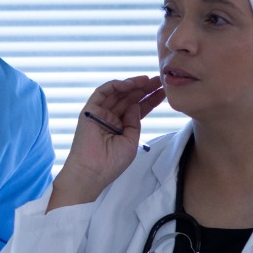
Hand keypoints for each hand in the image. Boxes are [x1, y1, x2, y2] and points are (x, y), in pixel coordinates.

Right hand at [47, 75, 165, 209]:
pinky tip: (130, 84)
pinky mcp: (89, 110)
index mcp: (121, 127)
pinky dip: (115, 86)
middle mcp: (110, 118)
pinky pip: (102, 92)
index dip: (150, 100)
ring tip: (148, 80)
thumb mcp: (131, 142)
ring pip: (117, 93)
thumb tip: (136, 105)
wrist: (93, 171)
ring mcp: (100, 113)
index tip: (162, 91)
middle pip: (129, 99)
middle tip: (158, 80)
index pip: (137, 109)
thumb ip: (135, 123)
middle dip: (144, 89)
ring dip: (132, 85)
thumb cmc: (111, 163)